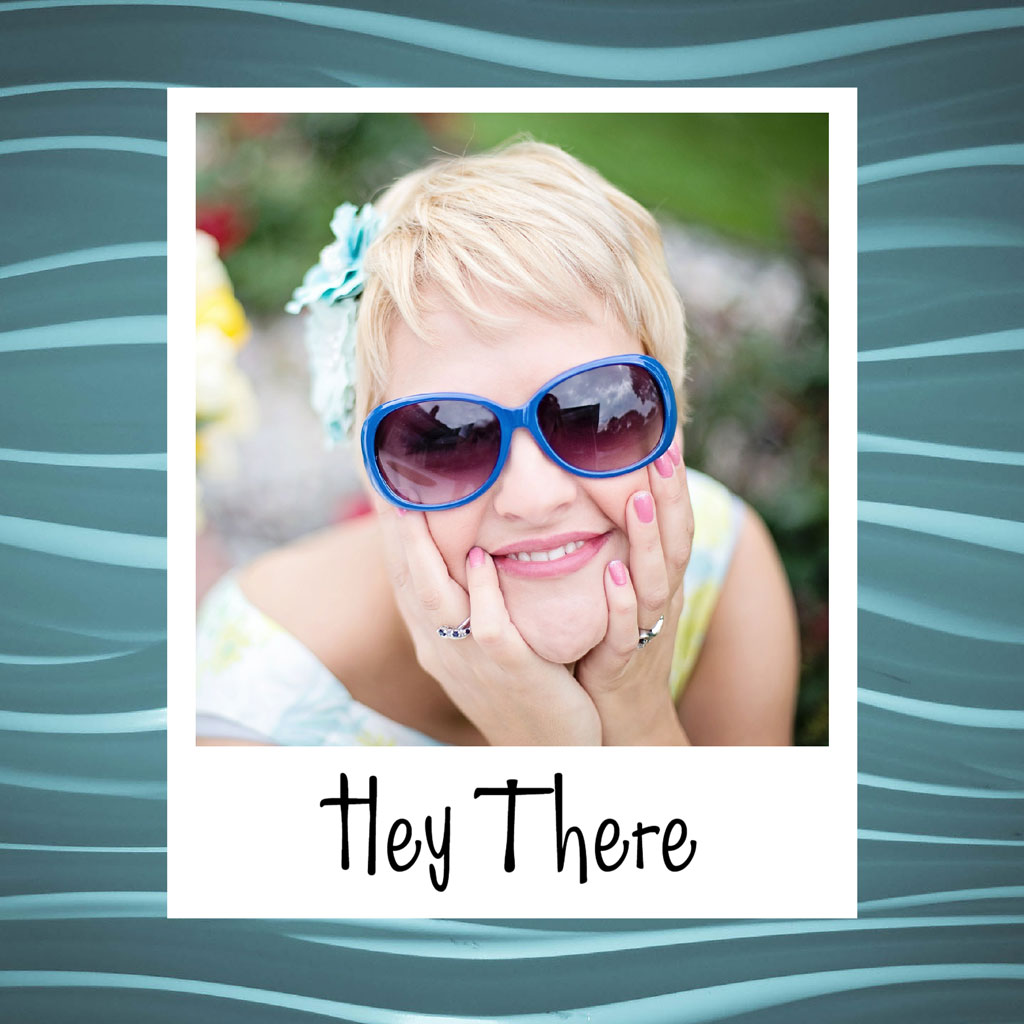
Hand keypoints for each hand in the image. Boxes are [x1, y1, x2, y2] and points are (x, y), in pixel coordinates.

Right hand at [379, 506, 601, 745]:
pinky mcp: (512, 671)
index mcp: (435, 641)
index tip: (383, 485)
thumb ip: (472, 603)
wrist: (552, 752)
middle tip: (385, 478)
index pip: (405, 578)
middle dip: (395, 530)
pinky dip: (481, 592)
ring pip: (436, 600)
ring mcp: (473, 661)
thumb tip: (472, 550)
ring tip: (415, 505)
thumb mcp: (484, 647)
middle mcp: (443, 649)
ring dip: (423, 552)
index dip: (392, 533)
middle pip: (409, 581)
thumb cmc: (523, 689)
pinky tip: (478, 557)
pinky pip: (490, 628)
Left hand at [575, 438, 693, 744]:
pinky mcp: (623, 660)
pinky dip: (623, 601)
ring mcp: (645, 628)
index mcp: (658, 577)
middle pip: (672, 540)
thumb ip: (616, 548)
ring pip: (655, 578)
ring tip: (640, 499)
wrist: (621, 718)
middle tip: (663, 450)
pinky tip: (615, 574)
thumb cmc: (615, 645)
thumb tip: (601, 495)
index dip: (671, 480)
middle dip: (669, 495)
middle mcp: (660, 597)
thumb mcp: (621, 590)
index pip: (670, 521)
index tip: (664, 432)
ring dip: (648, 539)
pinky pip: (626, 629)